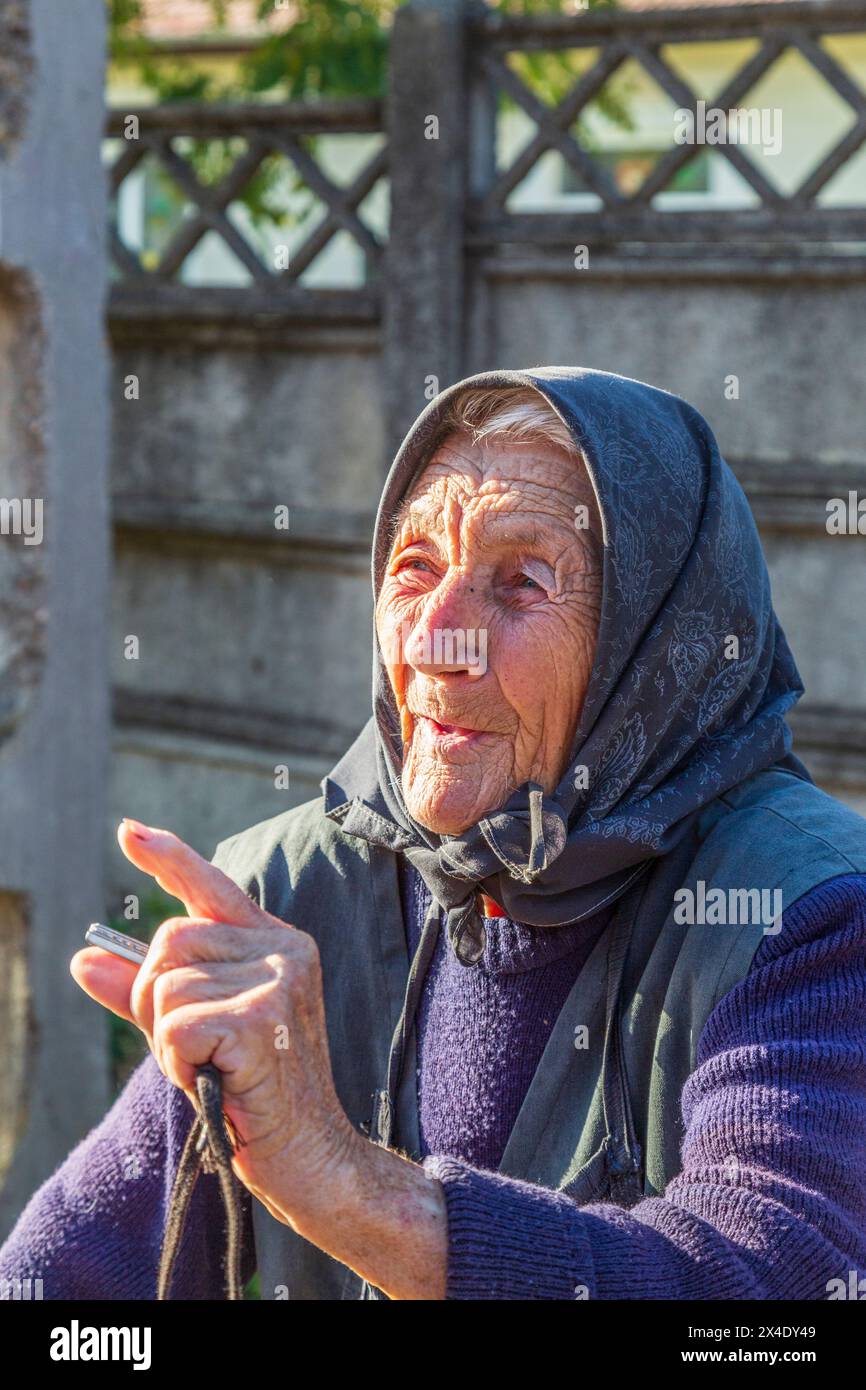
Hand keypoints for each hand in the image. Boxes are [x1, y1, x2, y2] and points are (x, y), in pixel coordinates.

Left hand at [70, 819, 358, 1216]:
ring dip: (168, 1042)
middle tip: (192, 1050)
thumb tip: (84, 959)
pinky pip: (176, 1025)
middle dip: (155, 999)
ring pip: (167, 988)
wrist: (312, 1156)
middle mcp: (283, 949)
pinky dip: (178, 1061)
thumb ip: (144, 992)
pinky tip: (216, 1082)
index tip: (128, 832)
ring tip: (212, 1070)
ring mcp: (278, 980)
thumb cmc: (255, 1093)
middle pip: (169, 941)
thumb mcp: (194, 1032)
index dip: (168, 858)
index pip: (212, 888)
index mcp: (276, 943)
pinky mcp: (263, 1018)